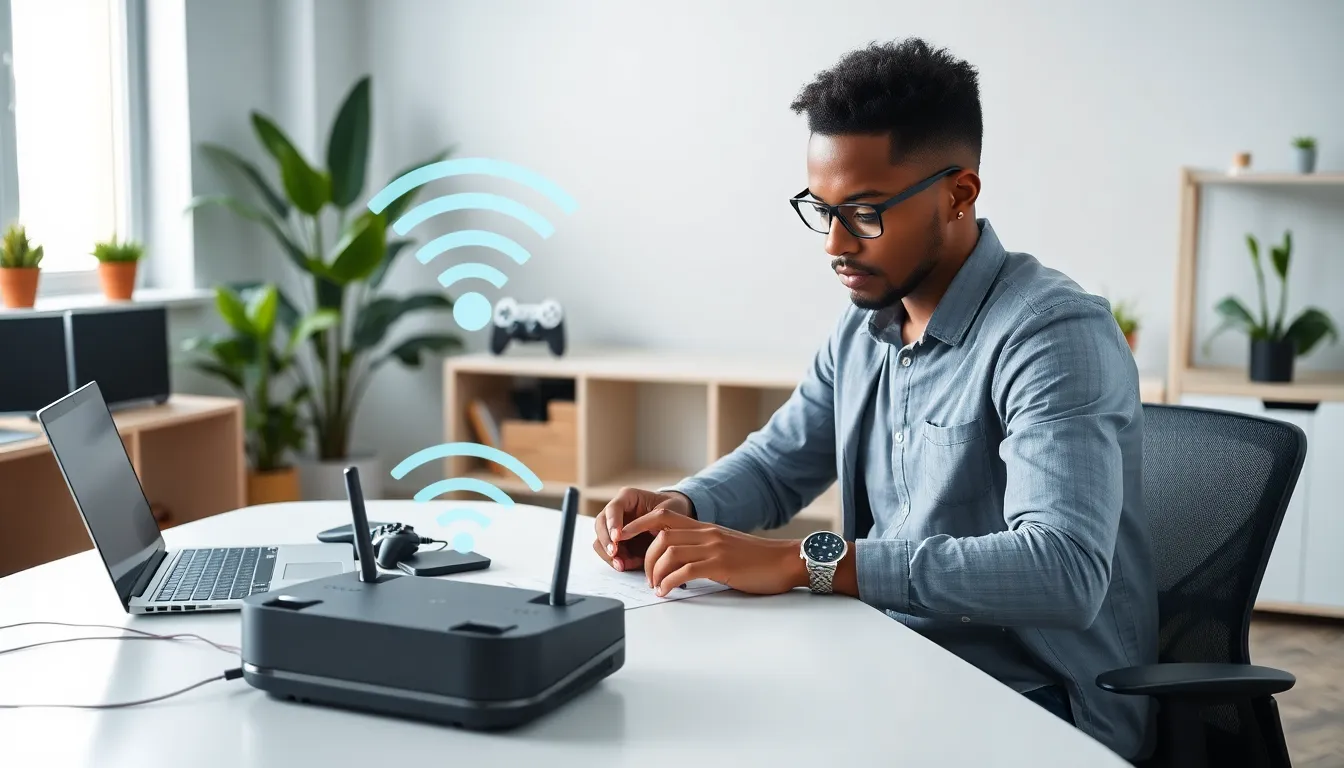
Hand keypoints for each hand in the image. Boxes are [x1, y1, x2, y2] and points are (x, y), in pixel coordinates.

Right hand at [593, 487, 693, 572]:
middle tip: (615, 554)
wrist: (677, 519)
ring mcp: (614, 527)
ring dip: (608, 554)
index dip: (612, 523)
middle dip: (606, 541)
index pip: (613, 508)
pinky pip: (608, 553)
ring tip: (621, 565)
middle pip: (600, 524)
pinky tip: (626, 565)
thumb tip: (629, 534)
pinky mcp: (617, 542)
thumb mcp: (667, 511)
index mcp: (627, 497)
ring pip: (600, 540)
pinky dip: (615, 561)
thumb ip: (649, 519)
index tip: (617, 538)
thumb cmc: (672, 510)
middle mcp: (616, 511)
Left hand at [619, 508, 806, 596]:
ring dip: (656, 572)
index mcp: (705, 528)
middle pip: (661, 536)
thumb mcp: (725, 548)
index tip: (623, 537)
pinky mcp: (721, 565)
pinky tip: (667, 592)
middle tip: (648, 579)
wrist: (786, 562)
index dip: (639, 525)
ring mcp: (713, 548)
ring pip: (669, 552)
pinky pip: (684, 571)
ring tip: (657, 587)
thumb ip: (702, 549)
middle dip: (646, 559)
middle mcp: (706, 533)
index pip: (663, 516)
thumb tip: (678, 563)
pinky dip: (669, 582)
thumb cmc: (757, 560)